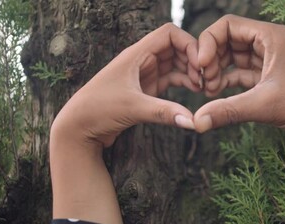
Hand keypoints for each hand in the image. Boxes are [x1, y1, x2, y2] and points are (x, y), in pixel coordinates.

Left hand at [49, 23, 200, 223]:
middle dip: (194, 60)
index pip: (169, 34)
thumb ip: (164, 112)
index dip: (188, 44)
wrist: (78, 129)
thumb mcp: (133, 108)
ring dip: (190, 72)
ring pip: (175, 65)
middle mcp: (142, 61)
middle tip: (206, 79)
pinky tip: (194, 93)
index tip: (200, 64)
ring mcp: (145, 75)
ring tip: (204, 87)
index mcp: (136, 54)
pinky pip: (170, 80)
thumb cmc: (97, 110)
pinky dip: (184, 83)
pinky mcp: (146, 90)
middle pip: (176, 49)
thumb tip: (192, 121)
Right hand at [194, 15, 284, 139]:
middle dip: (211, 59)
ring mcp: (271, 60)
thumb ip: (228, 110)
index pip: (228, 25)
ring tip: (207, 90)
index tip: (200, 66)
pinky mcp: (271, 77)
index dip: (208, 42)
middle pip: (228, 40)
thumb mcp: (265, 105)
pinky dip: (228, 81)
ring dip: (218, 71)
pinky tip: (217, 95)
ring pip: (234, 58)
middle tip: (202, 82)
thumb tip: (197, 122)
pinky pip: (242, 73)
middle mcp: (270, 43)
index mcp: (271, 36)